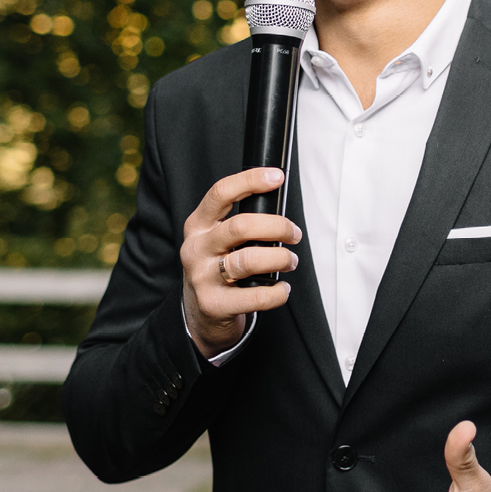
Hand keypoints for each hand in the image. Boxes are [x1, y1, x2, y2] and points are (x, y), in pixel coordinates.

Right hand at [180, 167, 301, 358]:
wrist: (200, 314)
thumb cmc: (217, 269)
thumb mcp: (217, 240)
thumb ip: (239, 223)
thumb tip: (278, 204)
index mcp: (198, 225)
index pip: (221, 193)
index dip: (250, 181)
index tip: (276, 177)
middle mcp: (196, 248)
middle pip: (240, 226)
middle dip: (277, 227)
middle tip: (294, 234)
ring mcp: (202, 277)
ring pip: (249, 260)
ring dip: (280, 258)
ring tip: (290, 261)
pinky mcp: (214, 304)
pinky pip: (256, 296)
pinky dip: (278, 292)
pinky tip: (282, 288)